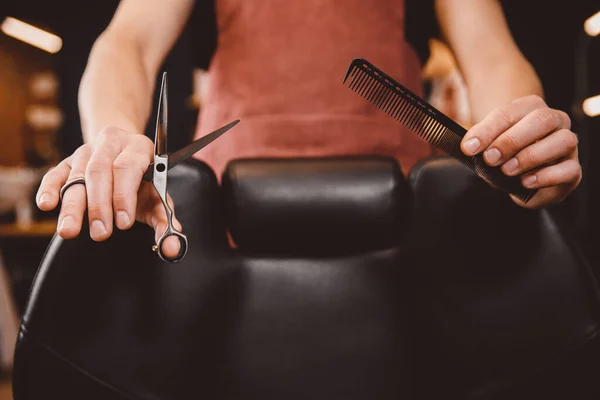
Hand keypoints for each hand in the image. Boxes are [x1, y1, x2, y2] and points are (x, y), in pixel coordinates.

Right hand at [36, 127, 182, 257]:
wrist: (125, 153)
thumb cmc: (143, 180)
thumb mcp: (158, 197)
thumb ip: (166, 223)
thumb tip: (172, 249)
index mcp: (138, 148)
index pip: (128, 168)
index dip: (124, 195)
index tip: (123, 223)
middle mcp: (110, 144)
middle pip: (99, 171)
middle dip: (98, 205)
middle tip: (100, 233)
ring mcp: (86, 151)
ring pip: (76, 175)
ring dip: (72, 205)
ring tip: (69, 231)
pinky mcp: (67, 161)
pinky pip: (55, 173)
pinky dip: (49, 189)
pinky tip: (47, 205)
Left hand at [460, 95, 580, 207]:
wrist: (520, 180)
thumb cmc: (504, 157)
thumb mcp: (487, 148)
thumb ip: (480, 144)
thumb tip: (469, 146)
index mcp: (531, 108)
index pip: (510, 112)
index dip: (489, 130)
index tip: (470, 147)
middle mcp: (555, 121)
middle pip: (542, 119)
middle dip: (512, 140)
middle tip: (491, 158)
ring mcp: (568, 145)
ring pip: (563, 140)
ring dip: (531, 156)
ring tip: (507, 170)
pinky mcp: (573, 169)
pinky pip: (569, 169)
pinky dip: (546, 176)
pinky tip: (526, 182)